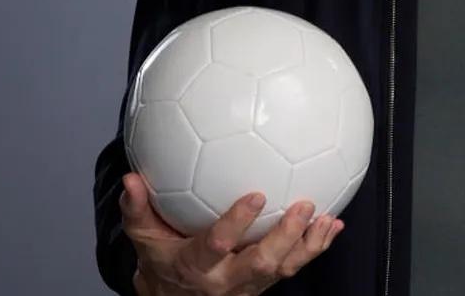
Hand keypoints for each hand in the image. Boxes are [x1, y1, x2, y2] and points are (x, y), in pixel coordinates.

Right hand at [119, 172, 343, 295]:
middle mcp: (225, 280)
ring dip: (307, 244)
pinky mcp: (264, 285)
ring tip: (326, 218)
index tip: (256, 195)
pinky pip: (293, 268)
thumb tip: (131, 178)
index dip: (237, 223)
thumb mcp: (143, 238)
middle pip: (261, 263)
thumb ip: (137, 209)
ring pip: (283, 270)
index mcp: (195, 266)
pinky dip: (315, 248)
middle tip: (303, 206)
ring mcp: (248, 286)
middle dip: (285, 236)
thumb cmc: (160, 261)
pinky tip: (333, 226)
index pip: (218, 245)